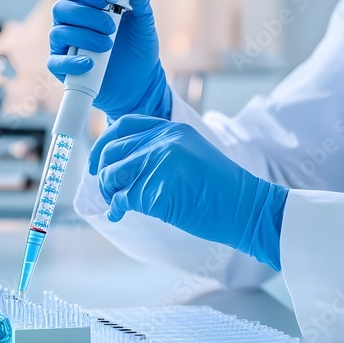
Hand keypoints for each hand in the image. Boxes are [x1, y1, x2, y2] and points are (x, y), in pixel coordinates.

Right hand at [48, 0, 171, 119]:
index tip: (105, 2)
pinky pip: (55, 63)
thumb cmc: (138, 48)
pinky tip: (89, 64)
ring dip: (83, 37)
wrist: (141, 81)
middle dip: (86, 16)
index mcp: (87, 8)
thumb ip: (140, 5)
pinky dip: (71, 62)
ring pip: (58, 34)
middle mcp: (71, 24)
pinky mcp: (64, 69)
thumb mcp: (143, 23)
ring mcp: (66, 47)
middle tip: (110, 27)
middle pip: (61, 10)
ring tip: (107, 46)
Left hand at [90, 115, 287, 270]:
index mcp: (171, 129)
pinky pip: (122, 199)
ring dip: (109, 192)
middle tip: (107, 190)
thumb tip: (121, 162)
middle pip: (112, 151)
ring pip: (112, 175)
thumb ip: (160, 149)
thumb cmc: (220, 188)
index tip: (98, 162)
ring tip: (117, 202)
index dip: (104, 143)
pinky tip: (119, 215)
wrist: (245, 207)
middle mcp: (162, 141)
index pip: (123, 125)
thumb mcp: (190, 153)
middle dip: (103, 173)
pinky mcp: (155, 190)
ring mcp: (158, 163)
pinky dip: (117, 209)